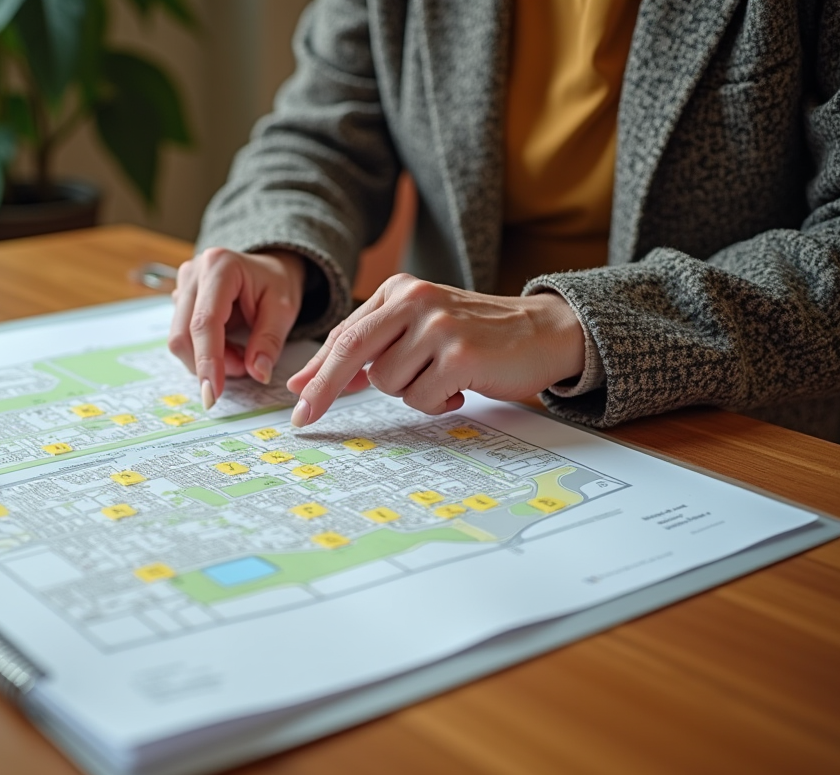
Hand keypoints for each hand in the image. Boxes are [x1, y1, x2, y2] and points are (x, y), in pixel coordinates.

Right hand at [169, 247, 305, 407]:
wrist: (266, 268)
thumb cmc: (275, 283)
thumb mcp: (284, 308)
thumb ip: (269, 341)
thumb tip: (257, 373)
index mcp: (219, 267)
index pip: (205, 322)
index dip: (207, 361)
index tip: (213, 394)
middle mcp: (193, 274)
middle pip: (184, 335)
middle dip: (211, 364)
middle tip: (244, 368)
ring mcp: (181, 286)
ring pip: (181, 340)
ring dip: (209, 360)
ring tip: (240, 354)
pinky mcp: (179, 301)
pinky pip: (184, 338)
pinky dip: (206, 352)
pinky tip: (229, 345)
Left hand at [286, 274, 585, 425]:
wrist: (544, 330)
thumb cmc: (475, 335)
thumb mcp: (417, 329)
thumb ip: (370, 349)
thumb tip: (309, 380)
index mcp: (399, 290)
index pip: (345, 335)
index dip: (316, 372)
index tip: (296, 401)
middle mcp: (415, 300)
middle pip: (350, 351)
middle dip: (324, 390)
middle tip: (305, 420)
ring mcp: (438, 324)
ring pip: (388, 383)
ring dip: (410, 393)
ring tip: (442, 377)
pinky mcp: (460, 352)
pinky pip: (422, 398)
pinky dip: (437, 402)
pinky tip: (461, 384)